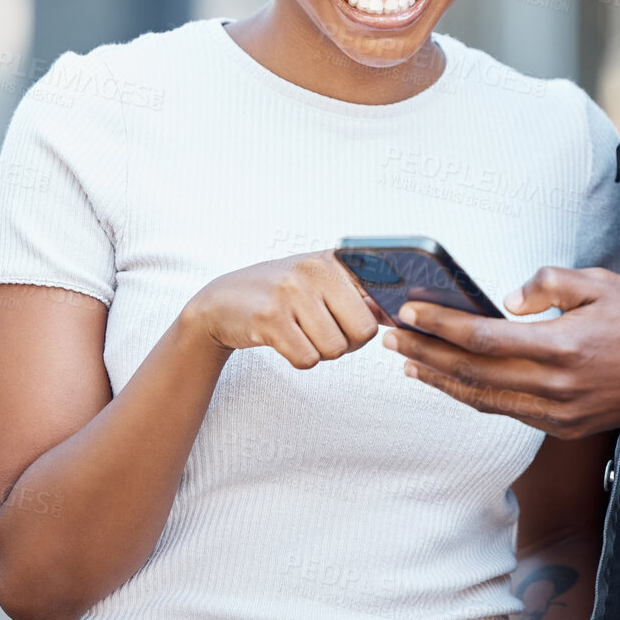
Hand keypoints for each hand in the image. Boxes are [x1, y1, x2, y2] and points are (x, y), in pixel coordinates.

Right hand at [180, 252, 391, 369]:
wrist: (220, 303)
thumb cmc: (279, 295)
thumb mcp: (319, 281)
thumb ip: (358, 294)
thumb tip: (400, 316)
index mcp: (333, 259)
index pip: (381, 297)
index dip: (379, 320)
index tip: (377, 325)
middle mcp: (314, 270)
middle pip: (363, 331)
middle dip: (348, 342)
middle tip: (323, 333)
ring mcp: (291, 292)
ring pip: (335, 348)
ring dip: (320, 351)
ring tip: (300, 333)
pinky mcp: (269, 318)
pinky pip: (308, 359)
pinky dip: (299, 359)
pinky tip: (284, 340)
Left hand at [383, 267, 619, 438]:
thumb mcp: (599, 282)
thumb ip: (549, 283)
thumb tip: (506, 300)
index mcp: (562, 347)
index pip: (483, 338)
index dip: (441, 325)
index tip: (410, 311)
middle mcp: (555, 387)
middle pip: (472, 372)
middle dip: (425, 353)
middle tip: (390, 335)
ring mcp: (557, 413)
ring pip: (483, 399)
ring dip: (439, 380)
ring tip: (408, 361)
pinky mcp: (561, 427)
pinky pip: (505, 412)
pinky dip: (471, 396)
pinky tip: (450, 382)